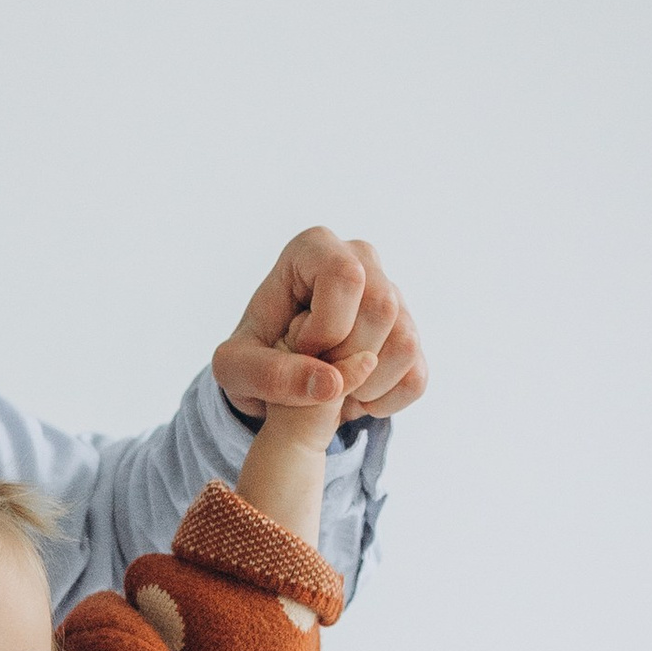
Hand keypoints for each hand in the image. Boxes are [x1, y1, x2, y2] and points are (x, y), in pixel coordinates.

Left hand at [213, 232, 426, 428]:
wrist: (277, 376)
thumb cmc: (251, 358)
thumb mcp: (235, 369)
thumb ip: (269, 374)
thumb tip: (333, 382)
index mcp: (313, 249)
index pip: (345, 277)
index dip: (324, 328)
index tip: (300, 348)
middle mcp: (361, 260)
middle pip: (382, 308)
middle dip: (345, 358)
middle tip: (315, 373)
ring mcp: (393, 295)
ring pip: (405, 342)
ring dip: (365, 386)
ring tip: (331, 390)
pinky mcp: (410, 334)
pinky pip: (416, 376)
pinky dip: (384, 401)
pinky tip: (353, 398)